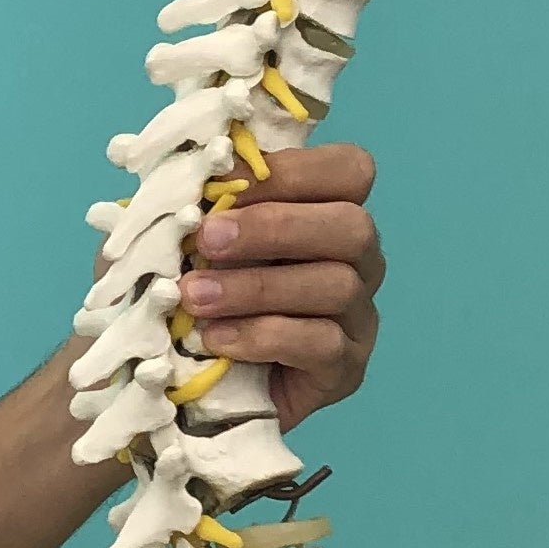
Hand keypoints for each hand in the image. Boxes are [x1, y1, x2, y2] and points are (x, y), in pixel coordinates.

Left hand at [177, 143, 382, 430]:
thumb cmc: (199, 292)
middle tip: (207, 240)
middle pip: (351, 226)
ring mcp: (358, 315)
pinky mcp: (346, 368)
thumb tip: (189, 168)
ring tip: (195, 296)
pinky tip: (216, 338)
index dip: (293, 170)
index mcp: (329, 211)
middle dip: (274, 228)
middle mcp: (358, 259)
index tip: (223, 184)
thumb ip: (203, 202)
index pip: (349, 170)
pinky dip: (262, 336)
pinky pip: (322, 344)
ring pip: (336, 286)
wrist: (192, 379)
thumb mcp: (194, 239)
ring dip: (256, 287)